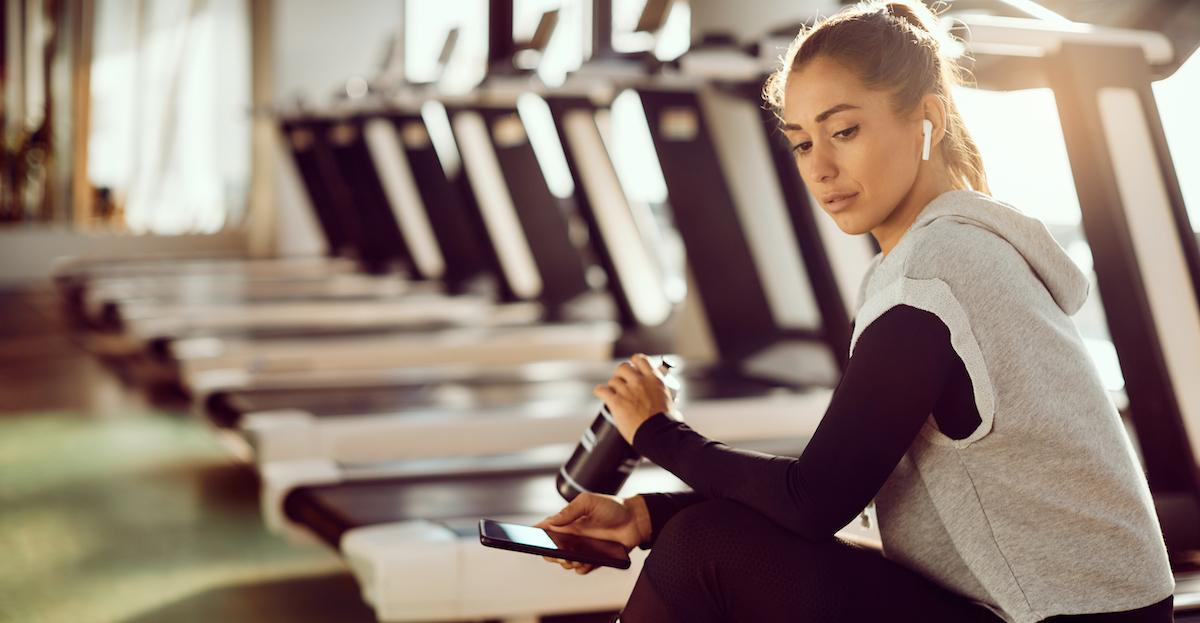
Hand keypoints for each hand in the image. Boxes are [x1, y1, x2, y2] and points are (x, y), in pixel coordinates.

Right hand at [535, 493, 650, 574]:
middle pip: (551, 550)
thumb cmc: (613, 507)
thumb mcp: (589, 501)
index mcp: (568, 522)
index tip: (530, 538)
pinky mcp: (595, 559)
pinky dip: (581, 568)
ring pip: (565, 562)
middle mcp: (573, 536)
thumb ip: (570, 510)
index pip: (546, 529)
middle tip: (558, 552)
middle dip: (550, 553)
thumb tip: (552, 521)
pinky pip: (582, 568)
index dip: (536, 534)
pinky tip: (585, 563)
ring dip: (566, 562)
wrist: (635, 519)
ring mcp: (583, 549)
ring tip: (573, 558)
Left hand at [593, 354, 674, 444]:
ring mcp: (627, 391)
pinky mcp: (616, 402)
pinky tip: (601, 394)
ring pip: (613, 380)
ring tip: (614, 394)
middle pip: (623, 367)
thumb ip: (663, 395)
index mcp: (654, 379)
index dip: (634, 362)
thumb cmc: (666, 423)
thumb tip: (670, 400)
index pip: (640, 359)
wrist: (659, 435)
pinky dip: (600, 391)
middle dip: (621, 374)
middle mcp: (640, 382)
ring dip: (612, 387)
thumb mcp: (670, 401)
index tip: (633, 367)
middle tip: (622, 383)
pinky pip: (601, 390)